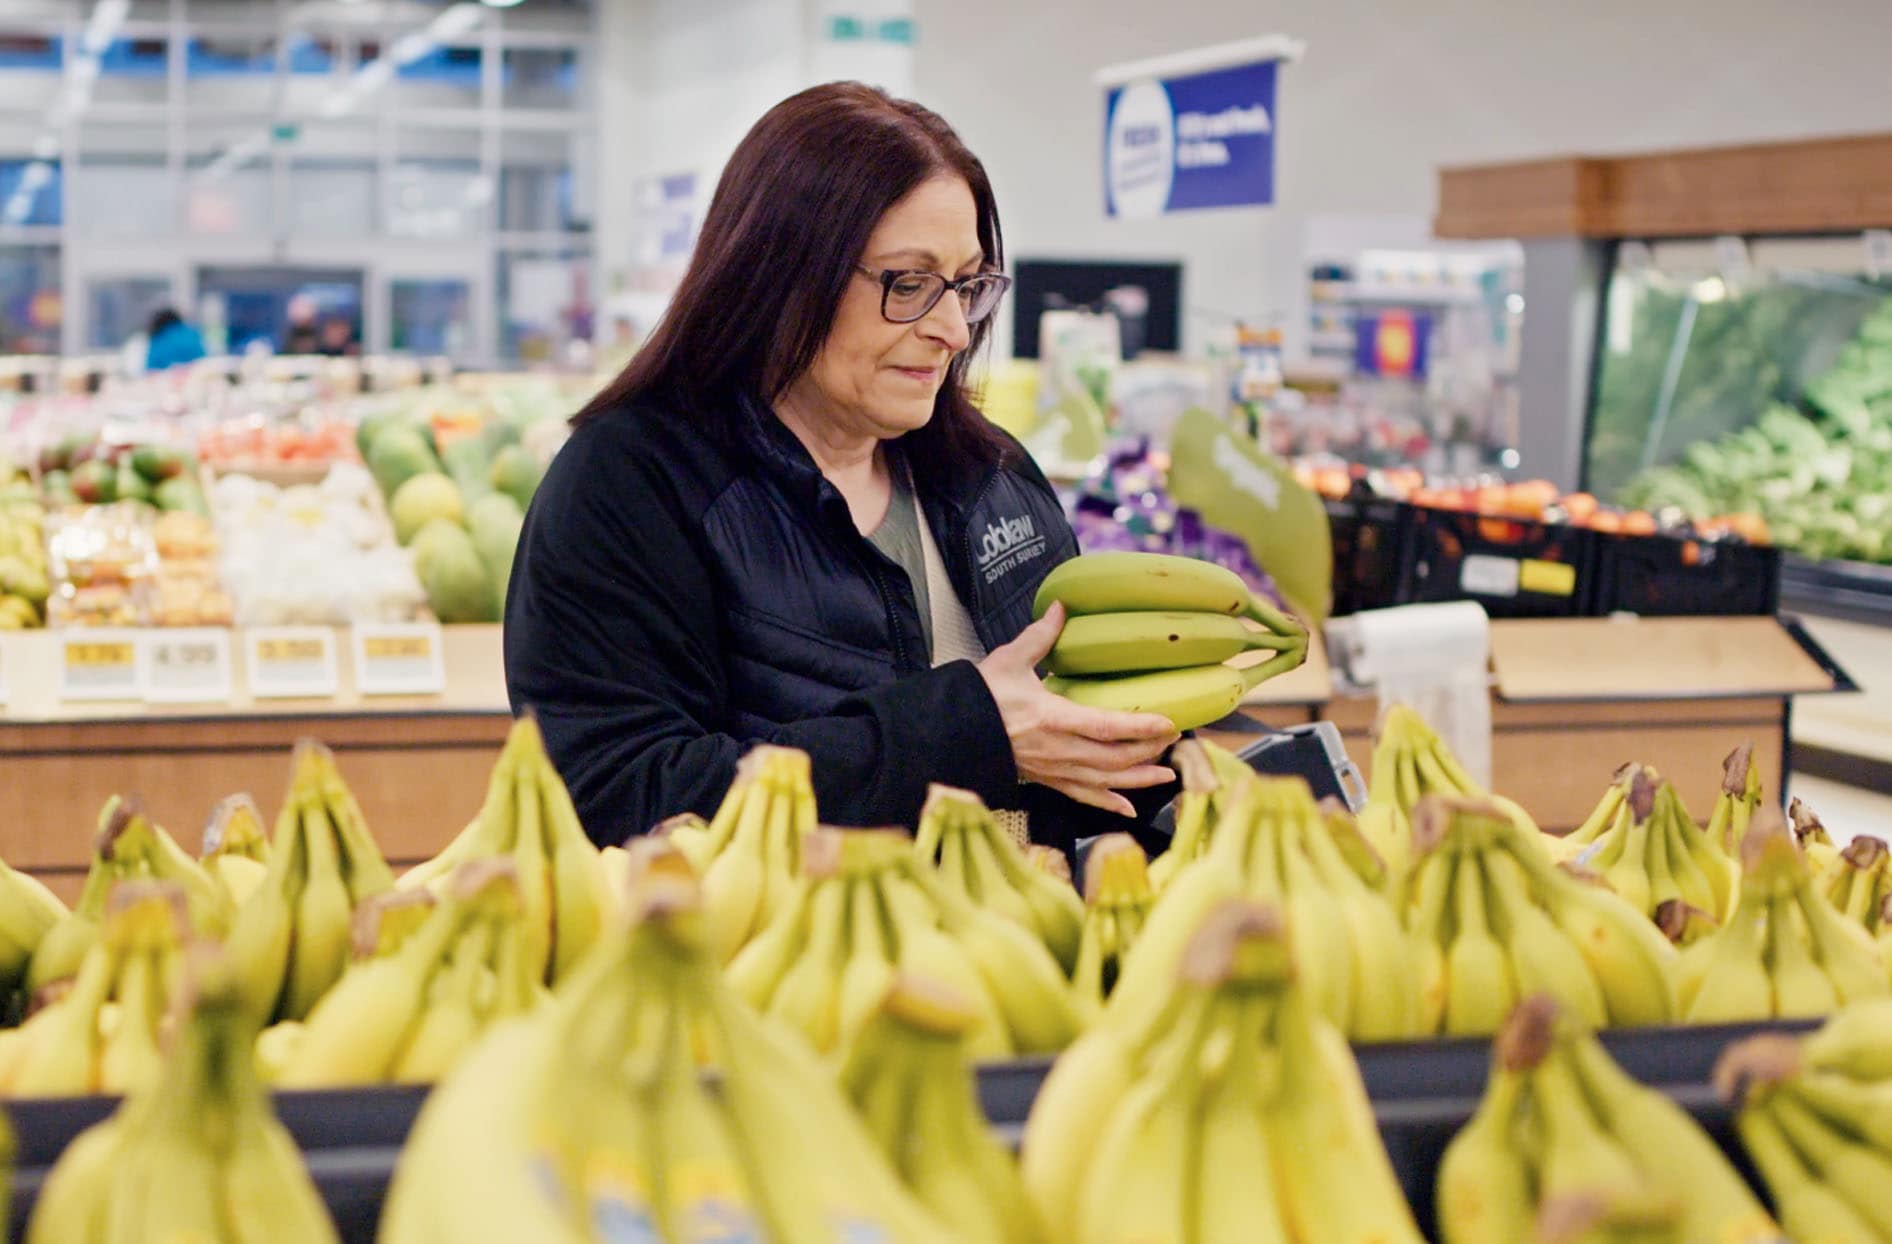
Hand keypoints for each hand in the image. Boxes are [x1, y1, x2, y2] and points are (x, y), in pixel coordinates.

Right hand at [976, 601, 1180, 816]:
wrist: (953, 730)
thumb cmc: (980, 696)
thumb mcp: (1009, 660)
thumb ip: (1040, 636)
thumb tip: (1061, 608)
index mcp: (1053, 718)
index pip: (1107, 726)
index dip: (1141, 727)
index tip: (1169, 723)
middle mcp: (1058, 750)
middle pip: (1114, 758)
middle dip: (1147, 751)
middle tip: (1173, 740)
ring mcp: (1053, 769)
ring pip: (1104, 781)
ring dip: (1138, 780)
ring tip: (1168, 776)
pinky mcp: (1046, 779)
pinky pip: (1082, 796)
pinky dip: (1107, 803)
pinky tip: (1128, 809)